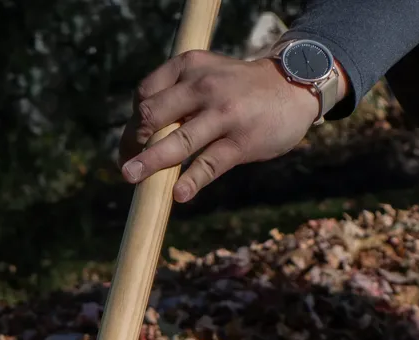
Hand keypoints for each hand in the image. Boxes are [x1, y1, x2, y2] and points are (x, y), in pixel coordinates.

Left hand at [119, 50, 323, 202]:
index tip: (129, 147)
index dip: (131, 124)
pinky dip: (193, 180)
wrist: (292, 88)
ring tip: (131, 177)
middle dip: (133, 143)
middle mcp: (203, 86)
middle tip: (127, 168)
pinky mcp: (241, 141)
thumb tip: (139, 139)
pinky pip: (211, 163)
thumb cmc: (239, 89)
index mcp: (188, 67)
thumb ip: (177, 97)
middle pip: (153, 115)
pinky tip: (178, 194)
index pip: (145, 95)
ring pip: (179, 140)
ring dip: (151, 160)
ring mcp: (223, 114)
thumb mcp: (207, 76)